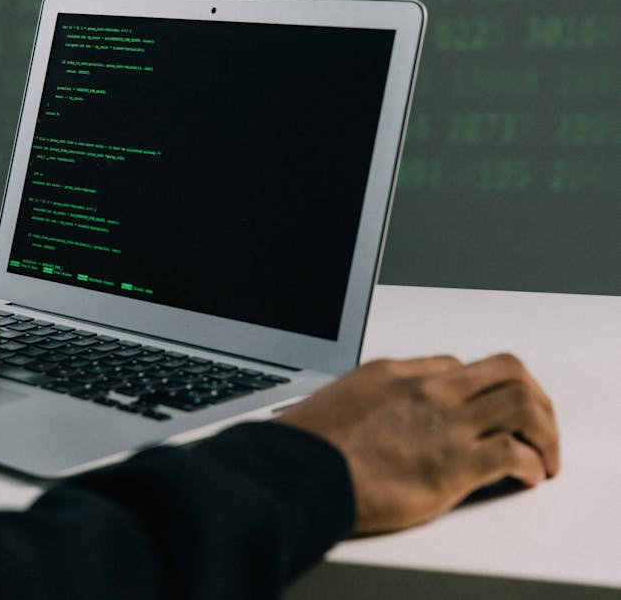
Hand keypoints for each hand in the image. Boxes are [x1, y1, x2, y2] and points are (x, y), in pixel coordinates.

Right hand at [276, 353, 558, 534]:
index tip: (483, 413)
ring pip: (522, 403)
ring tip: (542, 455)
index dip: (479, 391)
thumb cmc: (307, 447)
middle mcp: (426, 390)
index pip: (457, 366)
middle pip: (506, 370)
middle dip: (532, 398)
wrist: (299, 472)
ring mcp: (443, 423)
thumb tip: (371, 416)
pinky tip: (527, 476)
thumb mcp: (334, 401)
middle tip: (536, 425)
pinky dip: (531, 465)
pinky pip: (514, 452)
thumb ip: (366, 401)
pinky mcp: (453, 464)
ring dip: (544, 431)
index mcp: (394, 373)